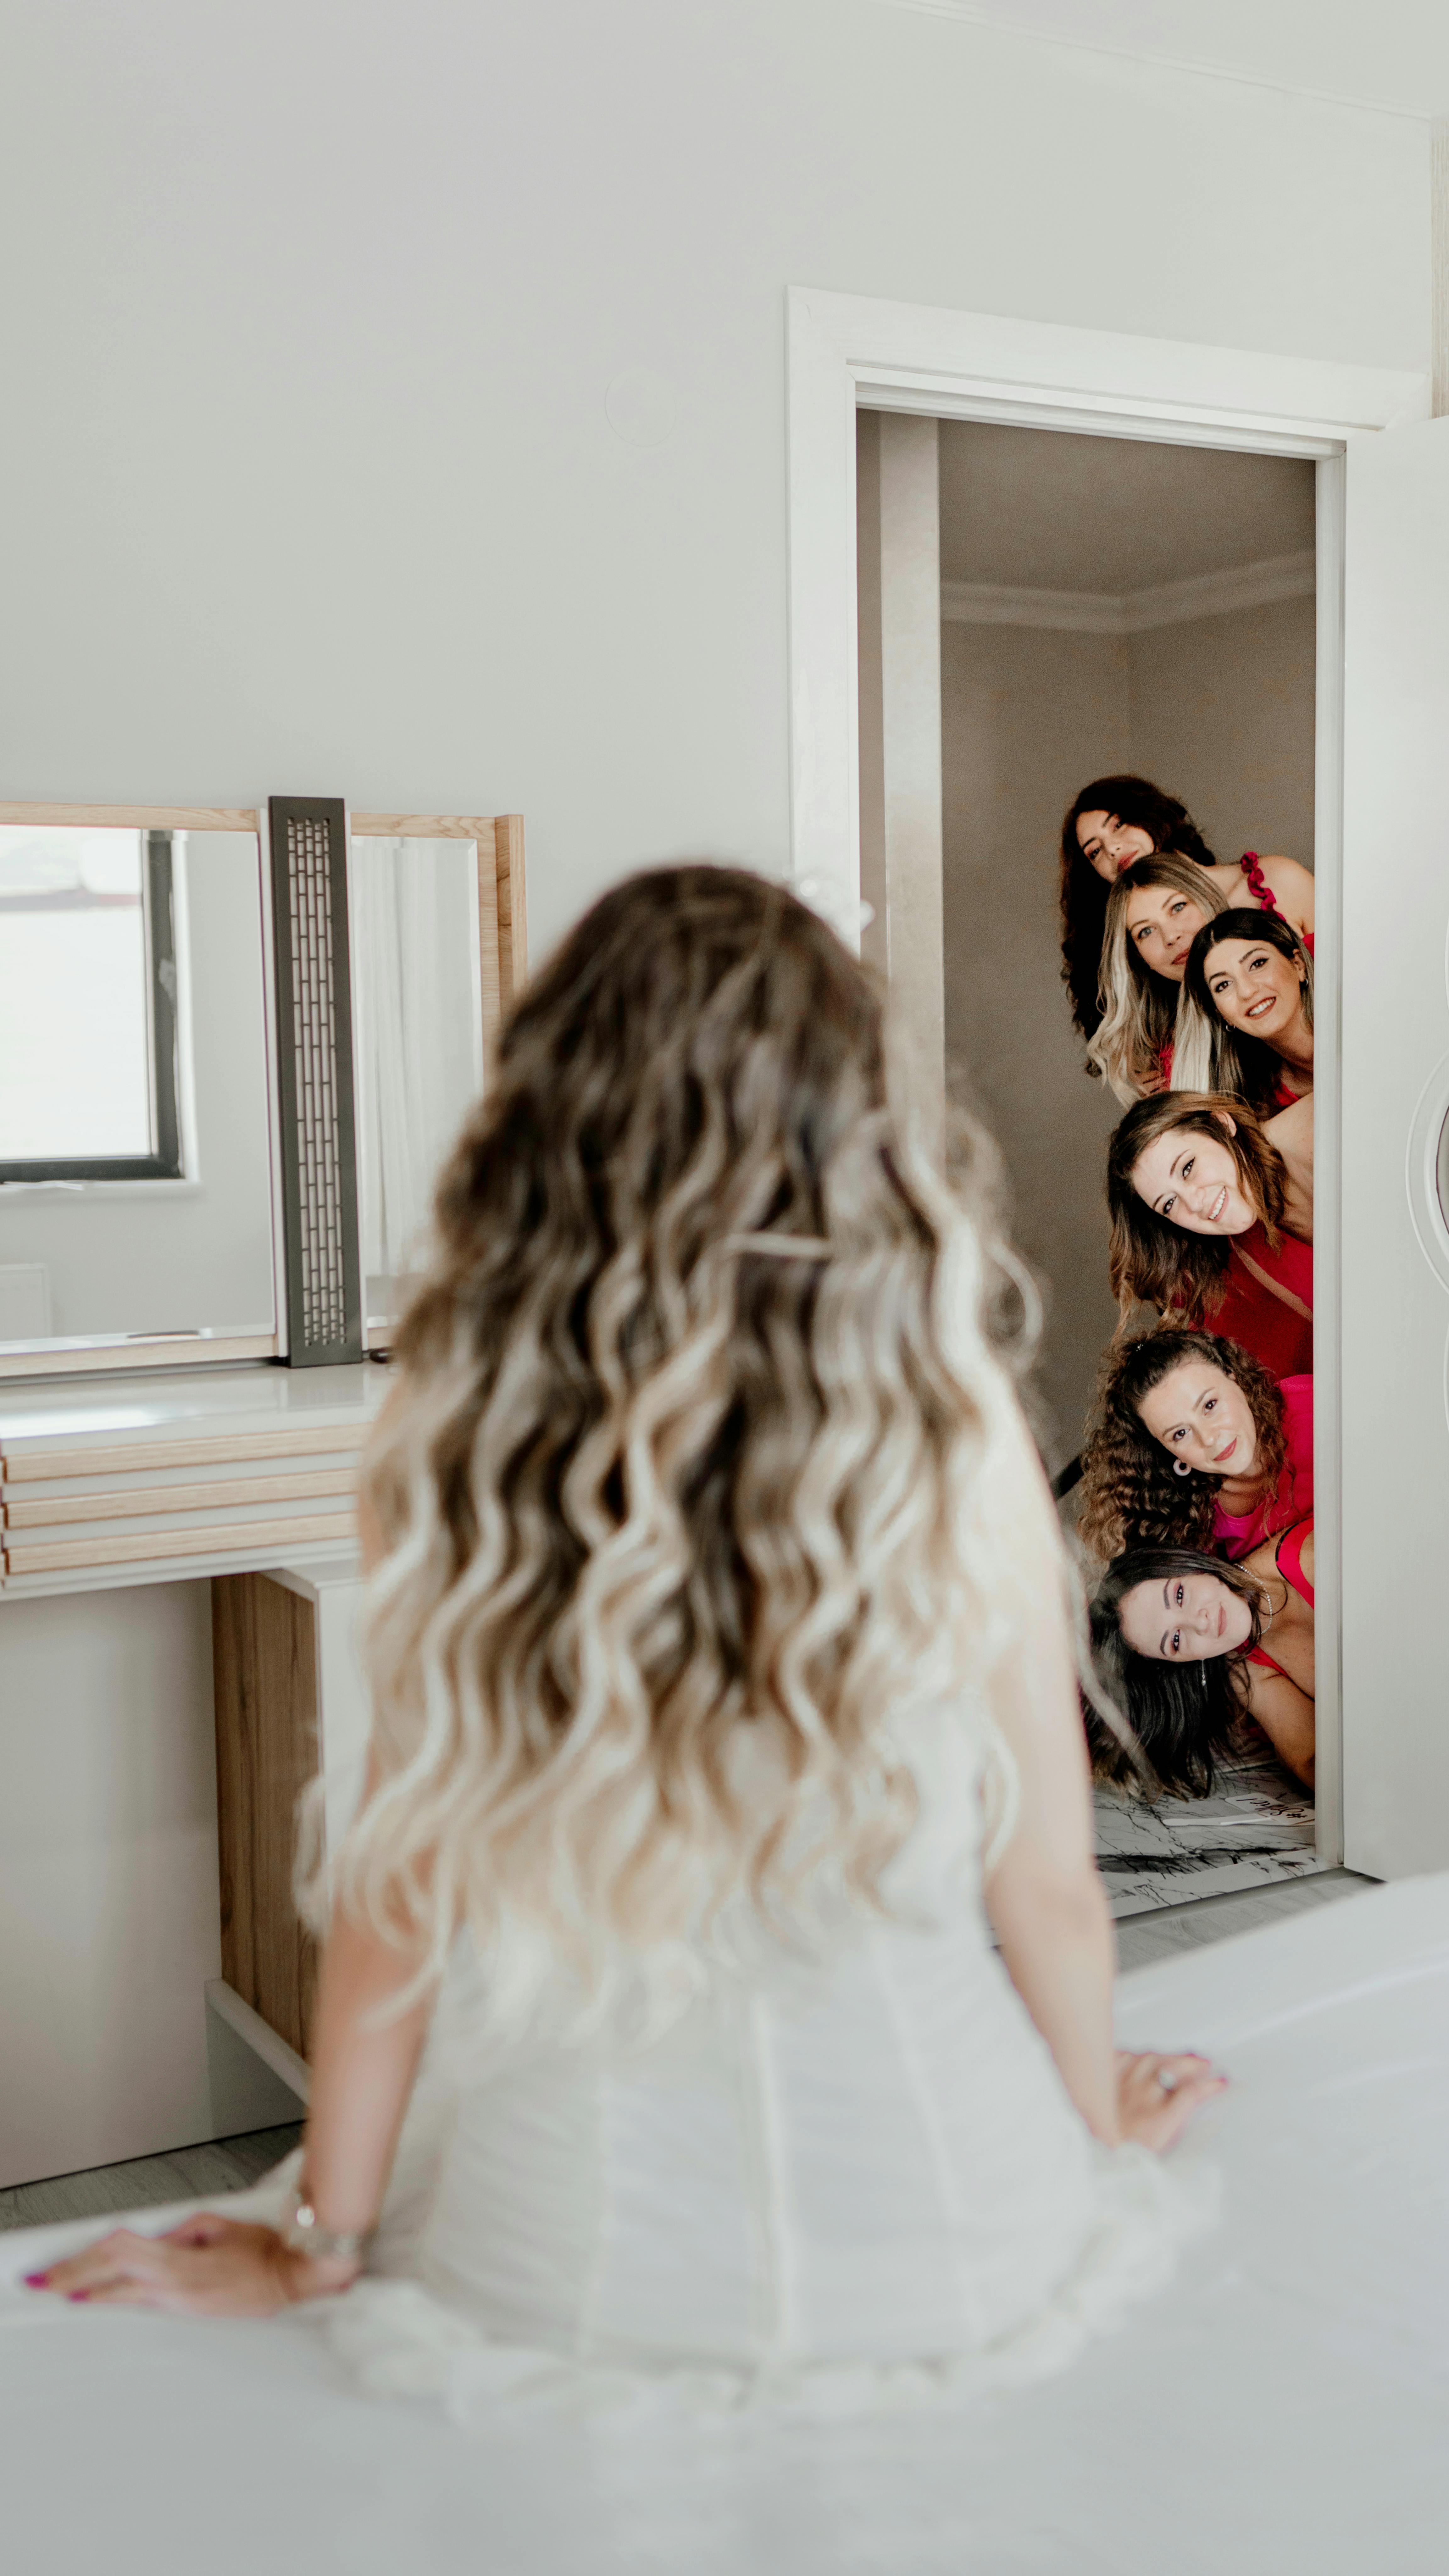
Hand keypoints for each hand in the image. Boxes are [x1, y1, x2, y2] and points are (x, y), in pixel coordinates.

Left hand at [21, 2211, 358, 2315]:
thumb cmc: (263, 2249)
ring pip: (120, 2292)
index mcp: (178, 2255)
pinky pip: (141, 2304)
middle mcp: (172, 2280)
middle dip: (71, 2277)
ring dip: (86, 2290)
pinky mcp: (187, 2313)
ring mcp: (178, 2300)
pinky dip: (114, 2300)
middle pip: (110, 2273)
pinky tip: (98, 2301)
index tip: (57, 2267)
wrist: (290, 2277)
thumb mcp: (220, 2226)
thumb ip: (186, 2230)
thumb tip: (163, 2236)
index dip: (83, 2259)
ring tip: (58, 2292)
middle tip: (42, 2282)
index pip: (118, 2251)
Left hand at [1114, 2049, 1225, 2150]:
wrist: (1095, 2152)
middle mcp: (1140, 2099)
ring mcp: (1122, 2084)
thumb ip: (1181, 2123)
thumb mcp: (1162, 2147)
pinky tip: (1149, 2060)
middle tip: (1205, 2064)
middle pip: (1172, 2068)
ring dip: (1170, 2056)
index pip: (1191, 2093)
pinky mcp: (1106, 2076)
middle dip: (1193, 2064)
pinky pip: (1127, 2056)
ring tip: (1183, 2058)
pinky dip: (1140, 2057)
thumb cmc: (1128, 2152)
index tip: (1221, 2082)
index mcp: (1157, 2121)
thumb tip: (1200, 2102)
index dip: (1210, 2085)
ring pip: (1151, 2058)